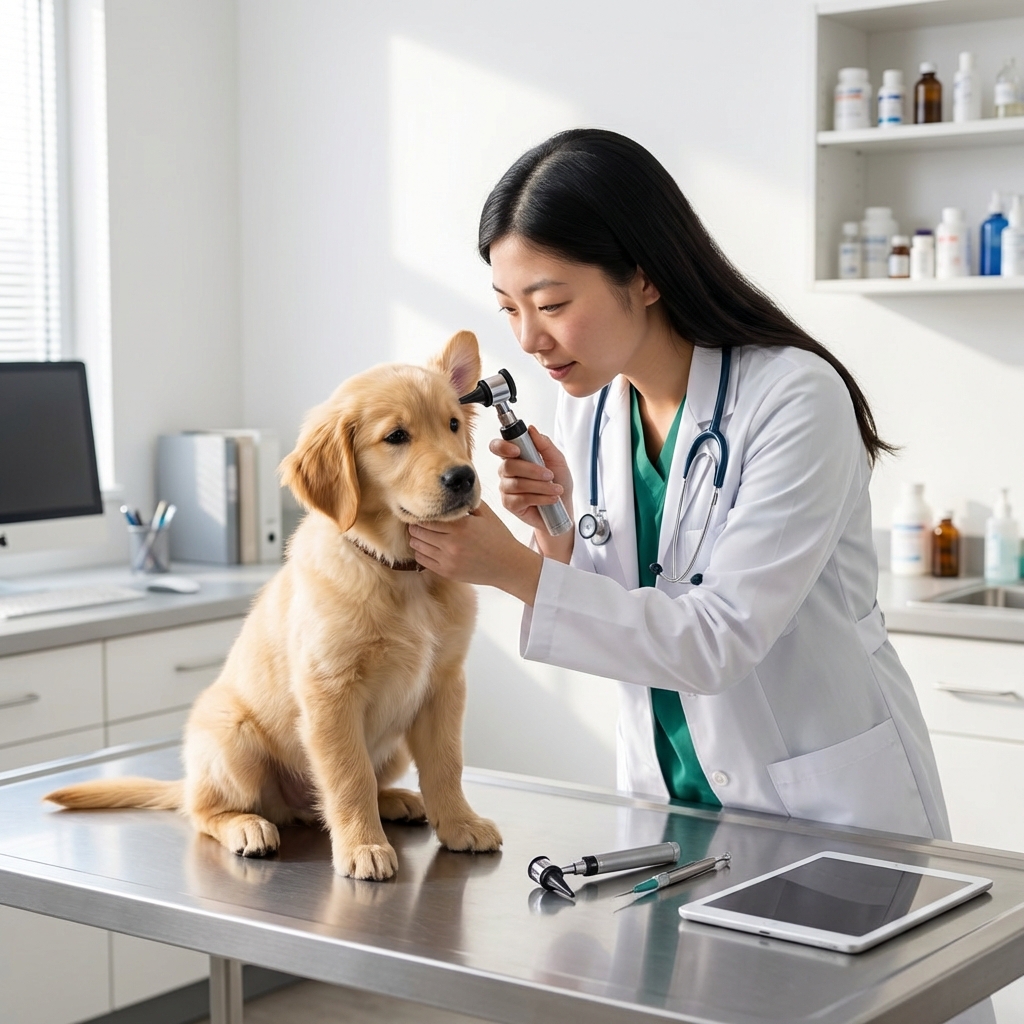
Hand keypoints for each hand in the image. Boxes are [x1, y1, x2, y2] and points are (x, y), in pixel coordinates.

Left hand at [408, 502, 542, 604]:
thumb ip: (466, 502)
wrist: (508, 565)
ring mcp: (448, 560)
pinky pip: (422, 561)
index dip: (422, 514)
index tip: (423, 511)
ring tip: (424, 534)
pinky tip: (429, 547)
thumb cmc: (498, 537)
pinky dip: (421, 552)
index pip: (428, 518)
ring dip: (417, 538)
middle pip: (419, 531)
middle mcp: (452, 544)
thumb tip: (449, 491)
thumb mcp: (486, 514)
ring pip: (417, 546)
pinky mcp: (447, 572)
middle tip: (421, 522)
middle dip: (417, 525)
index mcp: (461, 527)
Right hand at [490, 426, 573, 563]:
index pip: (498, 447)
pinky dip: (540, 498)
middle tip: (549, 475)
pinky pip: (521, 499)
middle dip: (532, 470)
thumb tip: (531, 429)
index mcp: (515, 457)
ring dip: (541, 486)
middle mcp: (507, 472)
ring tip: (556, 489)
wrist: (564, 508)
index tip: (516, 450)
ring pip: (517, 484)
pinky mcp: (509, 504)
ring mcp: (506, 489)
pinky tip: (551, 499)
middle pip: (508, 466)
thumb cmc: (559, 482)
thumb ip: (544, 444)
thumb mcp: (557, 460)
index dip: (502, 447)